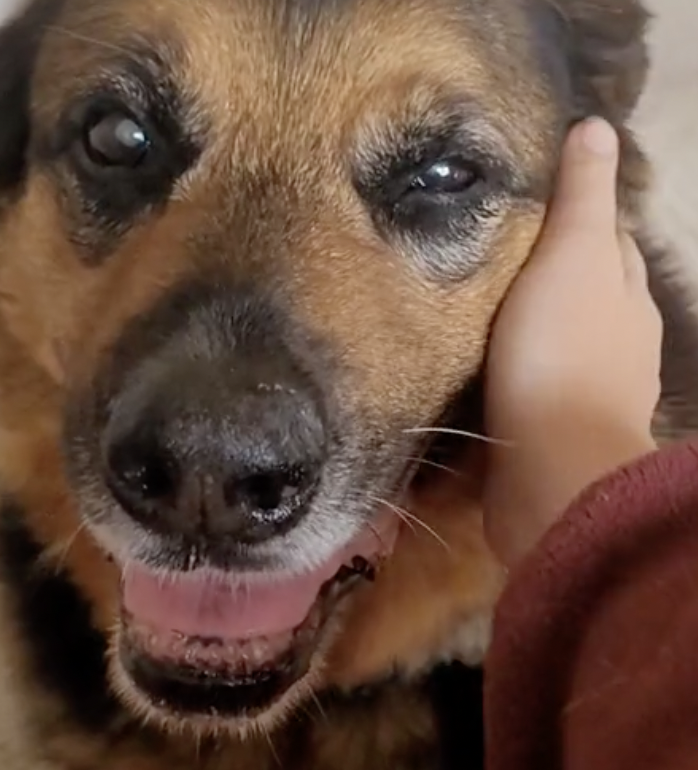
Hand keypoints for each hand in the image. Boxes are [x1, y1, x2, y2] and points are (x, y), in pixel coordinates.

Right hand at [483, 117, 661, 567]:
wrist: (550, 468)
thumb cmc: (559, 352)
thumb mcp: (571, 257)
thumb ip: (582, 198)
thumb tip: (597, 126)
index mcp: (625, 293)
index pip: (608, 239)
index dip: (578, 217)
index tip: (531, 202)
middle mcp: (618, 340)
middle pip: (584, 291)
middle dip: (551, 271)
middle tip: (489, 251)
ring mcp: (589, 390)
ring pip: (559, 340)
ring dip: (531, 324)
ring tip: (476, 306)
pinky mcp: (555, 432)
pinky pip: (534, 386)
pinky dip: (518, 372)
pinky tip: (483, 369)